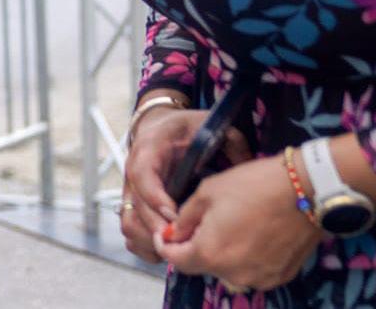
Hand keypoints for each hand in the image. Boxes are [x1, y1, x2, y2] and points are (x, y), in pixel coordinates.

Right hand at [121, 107, 248, 262]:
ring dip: (151, 242)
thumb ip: (231, 143)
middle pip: (135, 208)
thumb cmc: (185, 128)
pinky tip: (169, 250)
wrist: (161, 126)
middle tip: (185, 243)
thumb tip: (245, 169)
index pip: (142, 175)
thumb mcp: (209, 126)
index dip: (157, 199)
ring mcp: (131, 191)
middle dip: (159, 231)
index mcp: (149, 149)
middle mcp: (133, 171)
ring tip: (178, 249)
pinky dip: (145, 245)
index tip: (178, 217)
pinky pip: (130, 232)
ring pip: (129, 224)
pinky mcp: (133, 205)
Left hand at [154, 155, 322, 292]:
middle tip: (201, 223)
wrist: (306, 189)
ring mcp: (259, 278)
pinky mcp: (280, 276)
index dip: (167, 246)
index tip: (165, 235)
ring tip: (231, 226)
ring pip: (228, 269)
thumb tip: (175, 232)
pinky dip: (246, 257)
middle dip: (196, 246)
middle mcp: (233, 274)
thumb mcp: (208, 192)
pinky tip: (253, 234)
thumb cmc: (254, 185)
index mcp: (209, 254)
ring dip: (223, 253)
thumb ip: (186, 218)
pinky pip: (253, 270)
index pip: (177, 261)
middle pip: (203, 265)